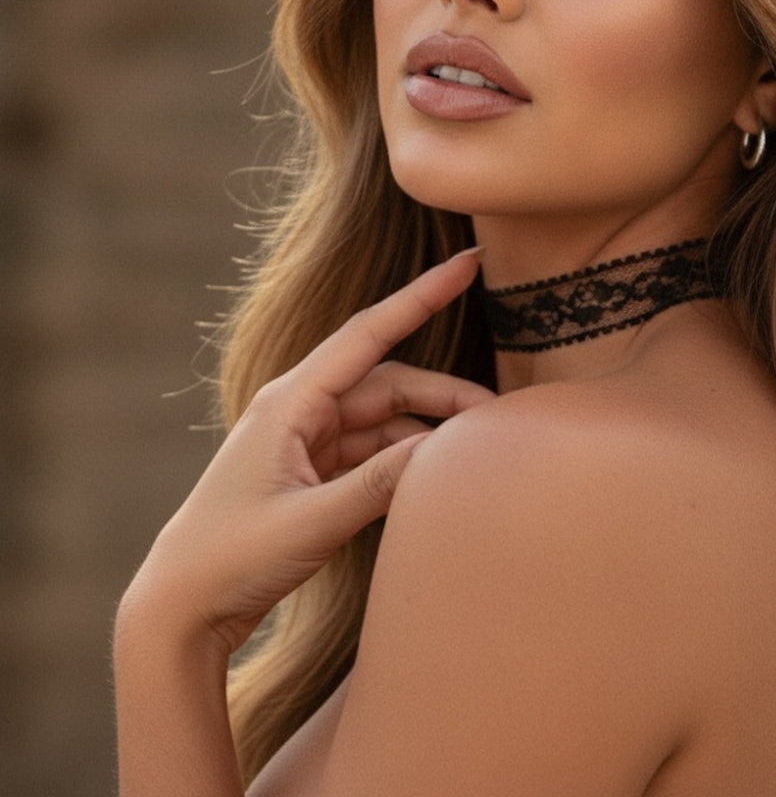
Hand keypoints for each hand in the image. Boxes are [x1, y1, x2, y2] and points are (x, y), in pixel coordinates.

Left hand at [121, 247, 493, 655]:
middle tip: (497, 416)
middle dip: (443, 394)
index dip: (422, 296)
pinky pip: (372, 449)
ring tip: (473, 452)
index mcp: (290, 402)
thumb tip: (443, 450)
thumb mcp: (311, 522)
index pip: (369, 333)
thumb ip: (378, 483)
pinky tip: (434, 476)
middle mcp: (299, 410)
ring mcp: (306, 441)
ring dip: (428, 429)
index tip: (468, 264)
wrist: (179, 610)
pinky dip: (405, 457)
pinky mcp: (311, 472)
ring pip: (386, 417)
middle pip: (389, 382)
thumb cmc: (231, 558)